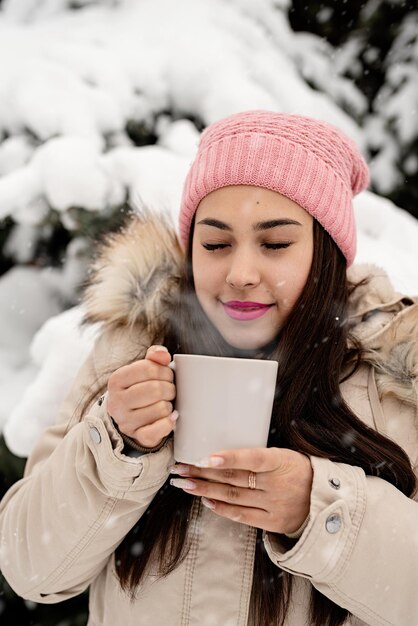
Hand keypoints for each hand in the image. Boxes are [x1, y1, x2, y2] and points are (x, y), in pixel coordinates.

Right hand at [107, 345, 176, 447]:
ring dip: (169, 405)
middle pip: (155, 389)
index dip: (164, 371)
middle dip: (169, 388)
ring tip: (165, 404)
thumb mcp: (143, 370)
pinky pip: (158, 430)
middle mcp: (117, 401)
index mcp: (117, 380)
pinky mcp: (137, 436)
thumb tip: (162, 354)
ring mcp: (125, 421)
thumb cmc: (141, 389)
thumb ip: (154, 357)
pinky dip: (169, 423)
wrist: (130, 417)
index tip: (167, 376)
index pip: (148, 369)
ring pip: (160, 409)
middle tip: (169, 390)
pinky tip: (170, 418)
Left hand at [169, 448, 312, 533]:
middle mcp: (277, 484)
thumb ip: (258, 456)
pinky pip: (242, 516)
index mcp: (281, 461)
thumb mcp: (283, 455)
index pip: (253, 458)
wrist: (321, 499)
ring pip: (233, 496)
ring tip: (184, 483)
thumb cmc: (295, 470)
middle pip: (234, 479)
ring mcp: (274, 505)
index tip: (206, 457)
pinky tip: (205, 501)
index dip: (229, 458)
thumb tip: (219, 452)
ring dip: (205, 490)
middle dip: (203, 473)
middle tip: (180, 468)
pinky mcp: (272, 522)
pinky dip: (221, 508)